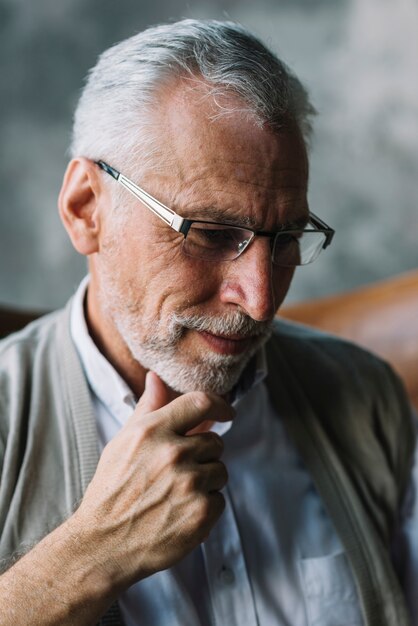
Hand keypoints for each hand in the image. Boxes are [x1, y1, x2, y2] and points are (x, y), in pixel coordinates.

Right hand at [73, 371, 233, 589]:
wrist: (103, 544)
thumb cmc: (111, 489)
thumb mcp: (122, 442)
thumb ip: (147, 408)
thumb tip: (156, 378)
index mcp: (152, 431)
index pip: (200, 402)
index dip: (220, 404)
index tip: (228, 412)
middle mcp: (173, 454)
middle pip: (214, 442)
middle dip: (202, 455)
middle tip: (177, 471)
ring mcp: (189, 484)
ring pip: (220, 471)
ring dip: (206, 481)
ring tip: (176, 494)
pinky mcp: (200, 513)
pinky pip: (220, 500)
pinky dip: (205, 507)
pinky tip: (180, 513)